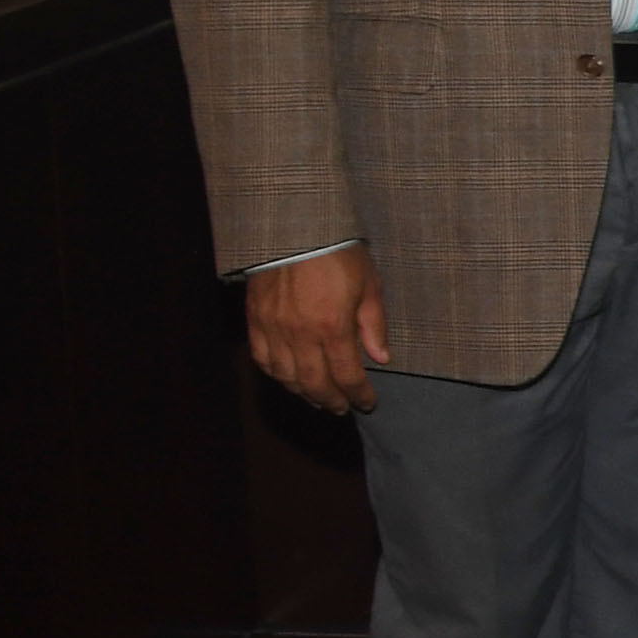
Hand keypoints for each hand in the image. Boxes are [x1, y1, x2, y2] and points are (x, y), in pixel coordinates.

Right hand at [247, 247, 388, 412]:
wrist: (295, 229)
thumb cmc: (339, 252)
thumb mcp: (369, 284)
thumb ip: (374, 324)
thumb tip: (382, 358)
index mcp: (332, 326)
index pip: (347, 375)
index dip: (359, 394)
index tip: (368, 403)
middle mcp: (300, 334)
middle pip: (314, 383)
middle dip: (331, 401)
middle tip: (342, 409)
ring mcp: (274, 329)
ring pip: (286, 377)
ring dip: (303, 393)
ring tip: (318, 398)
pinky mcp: (255, 320)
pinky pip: (263, 359)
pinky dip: (277, 375)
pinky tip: (288, 378)